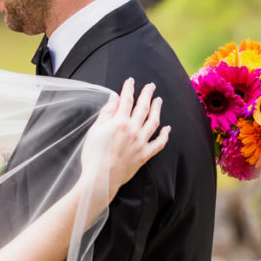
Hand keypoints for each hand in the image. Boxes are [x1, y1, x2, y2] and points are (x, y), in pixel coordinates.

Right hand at [83, 77, 169, 196]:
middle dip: (147, 94)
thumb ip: (106, 113)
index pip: (126, 100)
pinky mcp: (145, 154)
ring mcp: (141, 142)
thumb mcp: (95, 131)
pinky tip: (167, 128)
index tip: (131, 81)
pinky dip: (165, 135)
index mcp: (119, 122)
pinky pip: (159, 143)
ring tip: (158, 101)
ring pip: (154, 122)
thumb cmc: (93, 155)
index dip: (129, 88)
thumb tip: (114, 99)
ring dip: (157, 109)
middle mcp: (133, 130)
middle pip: (143, 107)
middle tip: (151, 86)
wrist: (100, 179)